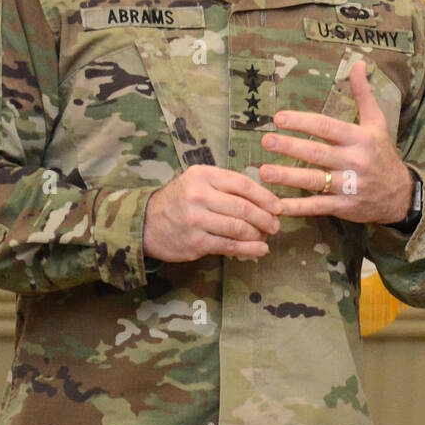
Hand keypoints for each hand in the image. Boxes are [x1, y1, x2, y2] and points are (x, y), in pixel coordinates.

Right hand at [143, 164, 282, 261]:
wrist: (145, 223)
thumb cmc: (181, 200)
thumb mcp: (199, 182)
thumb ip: (228, 186)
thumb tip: (265, 199)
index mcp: (203, 175)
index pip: (243, 184)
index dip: (265, 197)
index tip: (278, 206)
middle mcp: (199, 195)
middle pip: (244, 208)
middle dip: (266, 218)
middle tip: (276, 225)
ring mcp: (196, 219)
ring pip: (239, 228)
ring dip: (259, 234)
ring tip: (267, 236)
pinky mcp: (195, 242)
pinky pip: (230, 246)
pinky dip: (249, 249)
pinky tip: (260, 249)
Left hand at [259, 59, 413, 223]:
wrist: (400, 194)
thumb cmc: (381, 153)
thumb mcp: (377, 123)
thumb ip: (363, 94)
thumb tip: (359, 63)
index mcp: (360, 138)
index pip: (327, 127)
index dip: (303, 122)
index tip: (279, 118)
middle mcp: (355, 161)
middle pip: (317, 153)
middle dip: (290, 147)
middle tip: (266, 140)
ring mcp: (350, 186)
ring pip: (314, 181)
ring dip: (288, 177)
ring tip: (264, 172)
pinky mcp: (345, 207)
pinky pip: (317, 207)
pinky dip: (297, 207)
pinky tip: (276, 205)